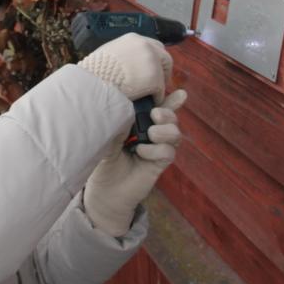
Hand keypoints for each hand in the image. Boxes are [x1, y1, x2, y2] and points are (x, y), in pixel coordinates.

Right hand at [77, 33, 172, 103]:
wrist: (91, 83)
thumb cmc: (92, 72)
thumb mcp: (107, 53)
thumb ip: (122, 54)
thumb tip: (125, 61)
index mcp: (133, 38)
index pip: (153, 46)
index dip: (154, 60)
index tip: (149, 70)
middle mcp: (146, 46)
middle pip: (164, 58)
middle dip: (161, 71)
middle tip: (155, 84)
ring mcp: (152, 62)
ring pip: (163, 76)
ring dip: (157, 86)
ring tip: (146, 96)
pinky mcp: (155, 79)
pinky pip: (159, 92)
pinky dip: (154, 99)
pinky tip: (144, 104)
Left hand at [84, 89, 186, 236]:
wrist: (104, 189)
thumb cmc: (103, 159)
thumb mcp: (108, 136)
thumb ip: (121, 122)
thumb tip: (130, 107)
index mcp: (138, 121)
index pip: (157, 106)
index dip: (170, 100)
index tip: (180, 94)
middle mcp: (151, 132)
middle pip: (171, 117)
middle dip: (168, 112)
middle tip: (155, 114)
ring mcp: (157, 148)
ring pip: (175, 133)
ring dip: (164, 131)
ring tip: (149, 135)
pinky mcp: (159, 164)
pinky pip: (168, 152)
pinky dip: (157, 150)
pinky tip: (141, 152)